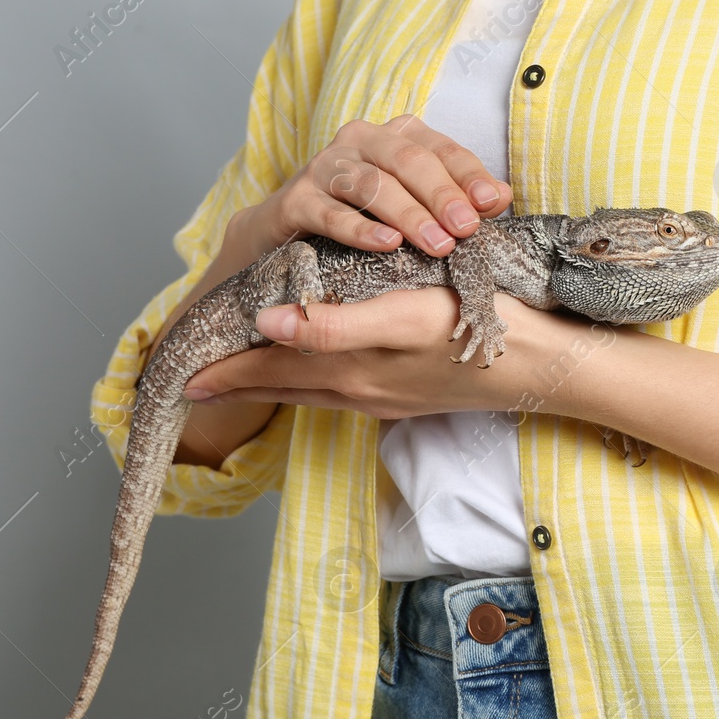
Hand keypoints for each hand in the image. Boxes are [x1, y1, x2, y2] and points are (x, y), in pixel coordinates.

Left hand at [181, 289, 613, 420]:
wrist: (538, 365)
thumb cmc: (470, 334)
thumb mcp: (398, 320)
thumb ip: (330, 326)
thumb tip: (267, 325)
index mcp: (349, 372)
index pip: (269, 372)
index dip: (224, 371)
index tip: (179, 372)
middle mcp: (359, 391)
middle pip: (282, 388)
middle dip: (237, 383)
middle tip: (192, 382)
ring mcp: (384, 398)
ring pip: (309, 392)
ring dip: (272, 385)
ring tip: (238, 378)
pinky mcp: (407, 394)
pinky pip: (339, 392)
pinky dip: (311, 382)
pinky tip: (315, 373)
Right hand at [226, 114, 512, 263]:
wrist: (288, 230)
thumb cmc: (366, 215)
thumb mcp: (414, 203)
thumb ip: (456, 198)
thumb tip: (502, 197)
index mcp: (396, 136)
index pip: (441, 149)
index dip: (468, 175)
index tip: (493, 203)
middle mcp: (360, 141)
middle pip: (408, 161)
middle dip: (442, 195)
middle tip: (467, 229)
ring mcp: (324, 167)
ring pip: (372, 185)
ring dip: (409, 216)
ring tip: (437, 244)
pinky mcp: (296, 199)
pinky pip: (331, 213)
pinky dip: (360, 229)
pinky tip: (386, 245)